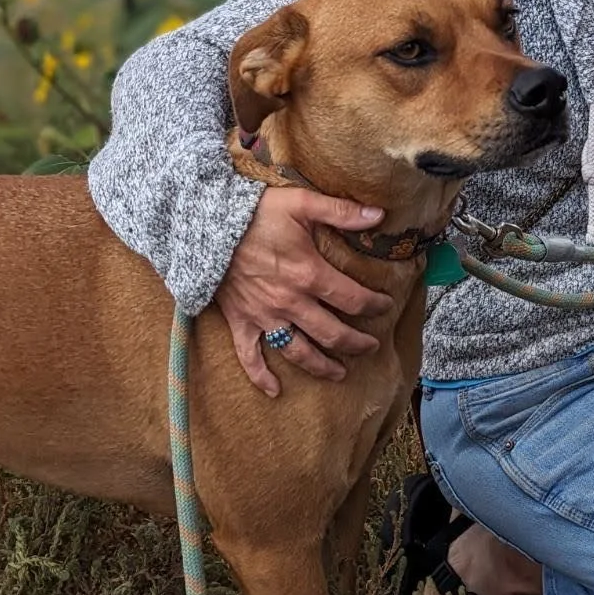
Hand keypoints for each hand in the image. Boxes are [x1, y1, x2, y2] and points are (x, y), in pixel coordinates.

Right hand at [215, 185, 396, 395]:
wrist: (208, 226)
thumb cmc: (257, 213)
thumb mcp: (303, 204)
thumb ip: (343, 212)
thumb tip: (380, 214)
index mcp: (310, 275)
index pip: (353, 299)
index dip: (374, 305)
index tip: (385, 305)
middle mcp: (291, 303)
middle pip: (332, 333)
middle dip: (356, 343)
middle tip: (371, 347)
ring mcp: (265, 316)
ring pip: (299, 352)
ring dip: (321, 366)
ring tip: (339, 373)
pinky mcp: (241, 321)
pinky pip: (250, 357)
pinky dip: (261, 377)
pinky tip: (274, 391)